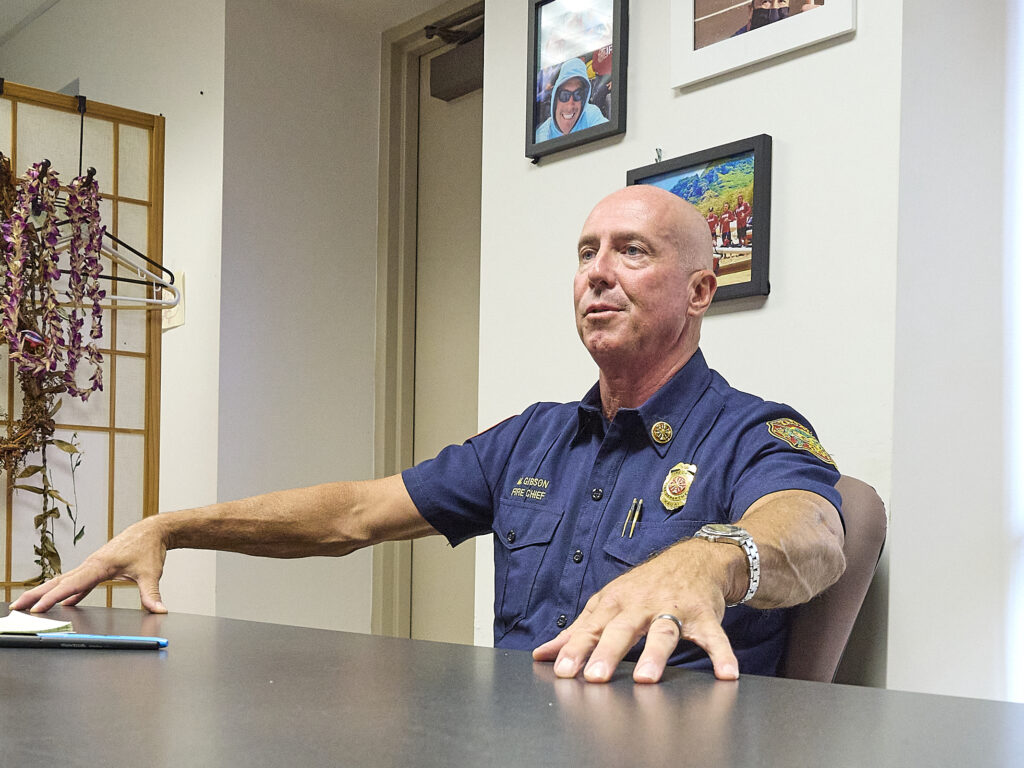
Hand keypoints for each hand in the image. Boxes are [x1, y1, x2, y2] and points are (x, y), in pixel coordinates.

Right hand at [9, 517, 168, 613]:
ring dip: (45, 592)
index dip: (54, 598)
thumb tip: (159, 609)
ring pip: (64, 581)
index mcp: (100, 565)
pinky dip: (66, 592)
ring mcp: (92, 566)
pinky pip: (77, 582)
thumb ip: (152, 593)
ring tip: (28, 605)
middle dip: (36, 594)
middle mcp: (91, 564)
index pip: (72, 584)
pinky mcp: (97, 568)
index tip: (38, 608)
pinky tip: (63, 604)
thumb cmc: (149, 548)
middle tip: (16, 607)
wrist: (152, 531)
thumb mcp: (151, 573)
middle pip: (59, 581)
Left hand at [532, 541, 740, 682]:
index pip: (592, 627)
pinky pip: (714, 636)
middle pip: (623, 629)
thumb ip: (578, 631)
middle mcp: (642, 604)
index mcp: (616, 603)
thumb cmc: (645, 586)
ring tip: (646, 678)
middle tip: (595, 677)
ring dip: (655, 654)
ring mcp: (675, 608)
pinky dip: (722, 654)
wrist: (694, 559)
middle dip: (608, 652)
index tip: (563, 671)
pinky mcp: (704, 615)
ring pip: (664, 630)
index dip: (576, 649)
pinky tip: (726, 675)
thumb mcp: (608, 602)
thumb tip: (542, 654)